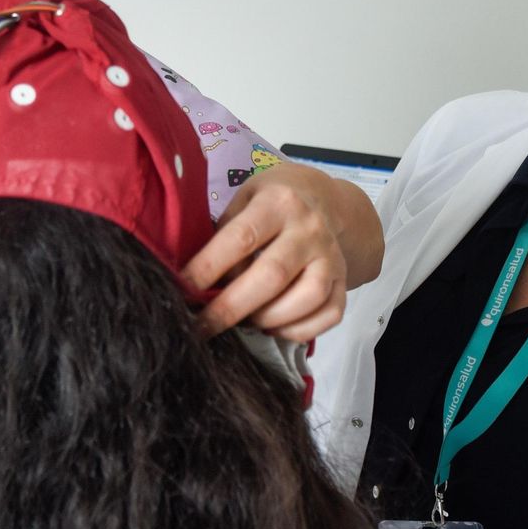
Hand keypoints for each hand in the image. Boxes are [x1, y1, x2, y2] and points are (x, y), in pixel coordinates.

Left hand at [183, 163, 348, 341]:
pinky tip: (275, 326)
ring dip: (269, 319)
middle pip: (272, 275)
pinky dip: (299, 330)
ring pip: (307, 298)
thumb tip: (198, 284)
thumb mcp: (243, 199)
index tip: (183, 289)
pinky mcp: (344, 279)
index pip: (241, 238)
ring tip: (246, 321)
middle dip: (231, 308)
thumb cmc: (271, 202)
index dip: (209, 268)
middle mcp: (309, 228)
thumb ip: (224, 235)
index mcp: (278, 202)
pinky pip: (330, 314)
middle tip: (203, 326)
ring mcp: (331, 255)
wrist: (323, 198)